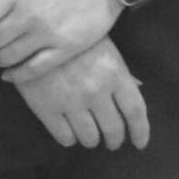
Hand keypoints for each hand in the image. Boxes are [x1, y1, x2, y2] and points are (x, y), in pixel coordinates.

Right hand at [14, 37, 149, 149]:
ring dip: (93, 140)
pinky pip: (65, 138)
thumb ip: (122, 74)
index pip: (135, 111)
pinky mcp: (47, 109)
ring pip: (89, 138)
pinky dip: (71, 139)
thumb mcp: (107, 51)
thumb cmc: (78, 41)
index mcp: (116, 75)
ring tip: (91, 136)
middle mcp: (97, 92)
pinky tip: (71, 131)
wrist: (37, 34)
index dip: (141, 131)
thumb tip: (138, 90)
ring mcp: (71, 102)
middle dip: (115, 140)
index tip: (140, 144)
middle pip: (113, 129)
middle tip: (113, 142)